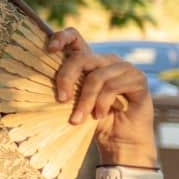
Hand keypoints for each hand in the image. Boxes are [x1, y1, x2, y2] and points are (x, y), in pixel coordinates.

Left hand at [46, 28, 156, 162]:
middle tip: (61, 100)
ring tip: (78, 119)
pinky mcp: (138, 79)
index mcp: (89, 61)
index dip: (61, 38)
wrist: (121, 141)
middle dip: (67, 79)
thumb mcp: (74, 101)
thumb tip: (40, 79)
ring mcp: (124, 67)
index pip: (74, 36)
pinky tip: (100, 115)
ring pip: (96, 77)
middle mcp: (107, 59)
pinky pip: (112, 87)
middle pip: (81, 59)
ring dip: (85, 101)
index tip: (50, 49)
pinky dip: (102, 104)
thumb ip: (66, 86)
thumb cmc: (94, 120)